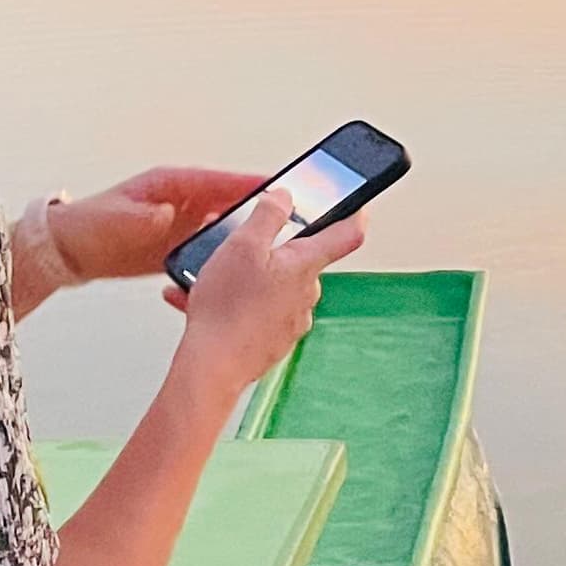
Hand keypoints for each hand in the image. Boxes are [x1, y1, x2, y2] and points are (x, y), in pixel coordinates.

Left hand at [44, 168, 266, 287]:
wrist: (69, 252)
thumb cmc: (89, 226)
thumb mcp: (116, 219)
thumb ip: (142, 217)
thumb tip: (166, 215)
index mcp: (172, 186)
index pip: (219, 182)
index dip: (250, 184)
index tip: (279, 186)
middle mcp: (182, 203)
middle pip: (230, 204)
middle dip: (259, 211)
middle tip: (292, 218)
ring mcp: (182, 226)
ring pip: (224, 229)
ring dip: (245, 238)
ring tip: (274, 248)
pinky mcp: (177, 249)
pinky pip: (209, 252)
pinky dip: (225, 260)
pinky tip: (240, 274)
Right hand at [169, 191, 367, 394]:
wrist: (213, 368)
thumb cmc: (228, 310)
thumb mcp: (242, 245)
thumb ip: (267, 215)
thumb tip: (285, 197)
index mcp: (305, 265)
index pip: (347, 234)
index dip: (354, 212)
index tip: (354, 202)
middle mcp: (306, 294)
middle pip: (301, 258)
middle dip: (274, 245)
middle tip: (243, 240)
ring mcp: (292, 319)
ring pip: (276, 284)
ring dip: (251, 275)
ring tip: (215, 276)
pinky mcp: (274, 339)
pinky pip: (261, 310)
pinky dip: (240, 301)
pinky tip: (211, 301)